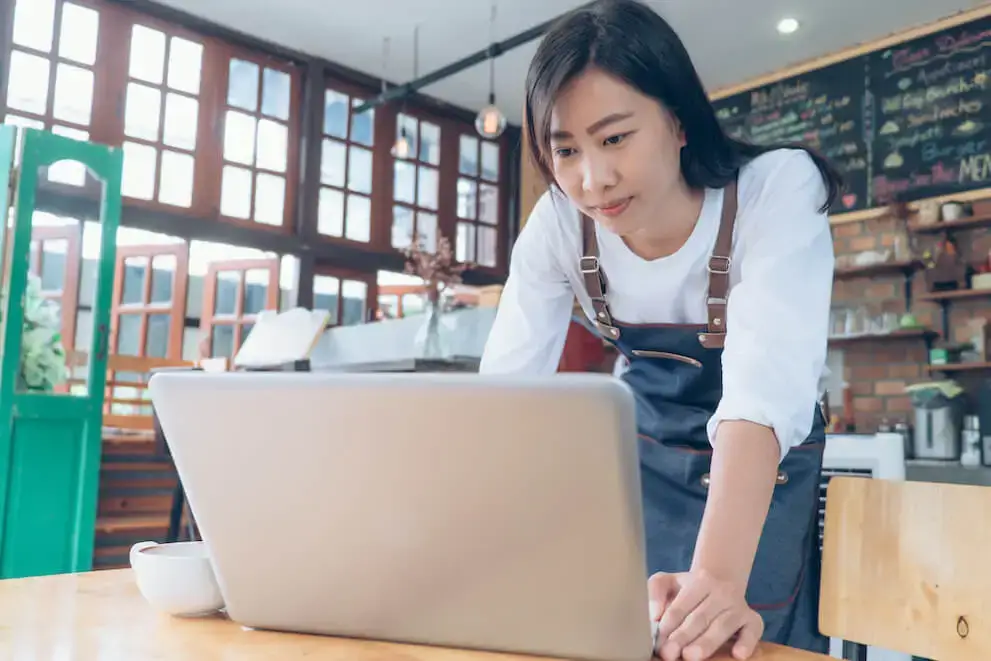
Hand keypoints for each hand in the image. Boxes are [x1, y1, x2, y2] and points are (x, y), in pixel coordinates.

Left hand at [648, 570, 762, 660]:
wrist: (721, 582)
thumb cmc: (688, 588)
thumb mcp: (668, 581)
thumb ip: (656, 591)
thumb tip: (654, 615)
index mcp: (700, 580)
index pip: (682, 604)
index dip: (669, 624)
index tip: (659, 640)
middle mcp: (722, 591)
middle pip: (701, 617)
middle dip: (684, 636)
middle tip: (669, 653)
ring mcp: (739, 606)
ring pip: (723, 626)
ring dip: (707, 642)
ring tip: (691, 656)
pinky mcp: (753, 620)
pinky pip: (753, 632)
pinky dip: (747, 643)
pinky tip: (738, 654)